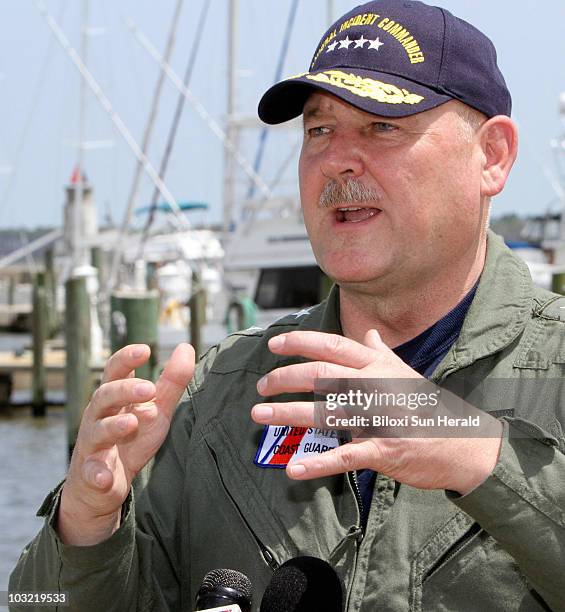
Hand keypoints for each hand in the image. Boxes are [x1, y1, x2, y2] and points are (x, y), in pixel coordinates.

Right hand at [58, 343, 193, 544]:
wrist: (101, 485)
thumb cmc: (131, 438)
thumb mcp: (156, 409)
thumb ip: (171, 382)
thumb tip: (186, 347)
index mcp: (114, 398)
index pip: (115, 371)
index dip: (126, 358)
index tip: (144, 350)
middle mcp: (98, 417)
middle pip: (104, 396)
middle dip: (124, 390)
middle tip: (149, 389)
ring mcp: (92, 445)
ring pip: (96, 431)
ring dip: (112, 426)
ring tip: (131, 423)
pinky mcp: (90, 475)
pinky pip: (90, 474)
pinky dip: (97, 475)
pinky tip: (105, 478)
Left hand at [251, 330, 501, 494]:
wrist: (463, 444)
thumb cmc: (427, 406)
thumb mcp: (406, 374)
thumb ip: (382, 353)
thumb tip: (370, 333)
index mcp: (378, 366)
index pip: (333, 346)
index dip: (301, 342)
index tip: (274, 344)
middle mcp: (376, 386)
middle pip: (322, 376)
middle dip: (286, 378)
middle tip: (261, 386)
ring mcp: (380, 419)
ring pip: (327, 412)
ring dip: (290, 413)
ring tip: (261, 413)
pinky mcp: (384, 451)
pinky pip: (346, 457)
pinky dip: (318, 464)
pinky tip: (294, 468)